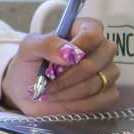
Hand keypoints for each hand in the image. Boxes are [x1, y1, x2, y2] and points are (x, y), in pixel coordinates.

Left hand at [0, 17, 119, 115]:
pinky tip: (63, 100)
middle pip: (98, 61)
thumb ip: (46, 44)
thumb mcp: (29, 48)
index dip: (77, 48)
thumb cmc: (29, 64)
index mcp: (82, 30)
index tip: (58, 61)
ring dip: (69, 91)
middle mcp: (100, 49)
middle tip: (48, 80)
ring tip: (50, 91)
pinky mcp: (107, 93)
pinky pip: (102, 99)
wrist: (26, 91)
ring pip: (98, 83)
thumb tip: (70, 52)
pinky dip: (78, 104)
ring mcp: (107, 72)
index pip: (93, 33)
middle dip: (68, 76)